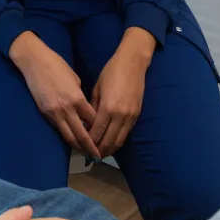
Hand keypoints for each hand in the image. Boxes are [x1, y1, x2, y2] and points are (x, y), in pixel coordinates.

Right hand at [9, 32, 100, 160]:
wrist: (35, 62)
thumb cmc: (57, 66)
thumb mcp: (75, 79)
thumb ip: (80, 96)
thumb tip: (85, 108)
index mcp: (77, 98)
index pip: (92, 120)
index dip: (99, 129)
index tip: (105, 136)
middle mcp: (66, 109)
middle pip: (82, 135)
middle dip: (90, 147)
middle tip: (98, 156)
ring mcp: (54, 113)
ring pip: (69, 137)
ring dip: (78, 147)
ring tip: (86, 154)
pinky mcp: (45, 114)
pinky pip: (59, 130)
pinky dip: (67, 137)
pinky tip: (73, 141)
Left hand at [90, 29, 154, 157]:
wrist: (133, 63)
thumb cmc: (111, 72)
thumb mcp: (97, 88)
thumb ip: (92, 108)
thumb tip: (87, 123)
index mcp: (108, 108)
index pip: (96, 133)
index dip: (89, 143)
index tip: (82, 147)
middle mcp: (120, 115)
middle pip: (108, 141)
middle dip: (98, 151)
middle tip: (90, 156)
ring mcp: (130, 116)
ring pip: (119, 141)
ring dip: (109, 149)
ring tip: (100, 154)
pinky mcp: (137, 115)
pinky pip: (126, 133)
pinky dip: (118, 141)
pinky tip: (111, 143)